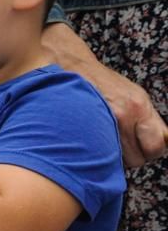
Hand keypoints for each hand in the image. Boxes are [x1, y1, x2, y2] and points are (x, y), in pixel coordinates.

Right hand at [43, 23, 166, 166]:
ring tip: (105, 141)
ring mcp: (101, 122)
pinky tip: (93, 142)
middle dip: (130, 156)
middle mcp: (122, 115)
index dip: (150, 151)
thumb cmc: (104, 84)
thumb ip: (149, 120)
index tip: (144, 149)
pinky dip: (97, 153)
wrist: (71, 69)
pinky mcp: (83, 127)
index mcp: (139, 107)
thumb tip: (162, 142)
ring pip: (115, 160)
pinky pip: (97, 153)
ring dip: (111, 157)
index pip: (156, 147)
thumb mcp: (135, 96)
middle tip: (122, 146)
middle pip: (136, 158)